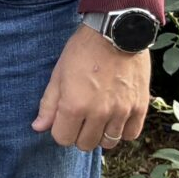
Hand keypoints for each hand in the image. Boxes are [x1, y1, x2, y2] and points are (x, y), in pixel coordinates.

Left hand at [32, 23, 151, 150]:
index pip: (63, 139)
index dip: (60, 129)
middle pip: (85, 144)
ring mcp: (122, 111)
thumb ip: (48, 104)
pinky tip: (116, 118)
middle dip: (79, 134)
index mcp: (74, 106)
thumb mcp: (58, 74)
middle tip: (80, 117)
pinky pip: (130, 134)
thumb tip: (38, 128)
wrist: (116, 33)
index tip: (63, 118)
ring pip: (109, 142)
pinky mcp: (140, 107)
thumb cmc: (82, 51)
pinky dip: (122, 130)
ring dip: (100, 133)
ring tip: (98, 117)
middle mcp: (99, 113)